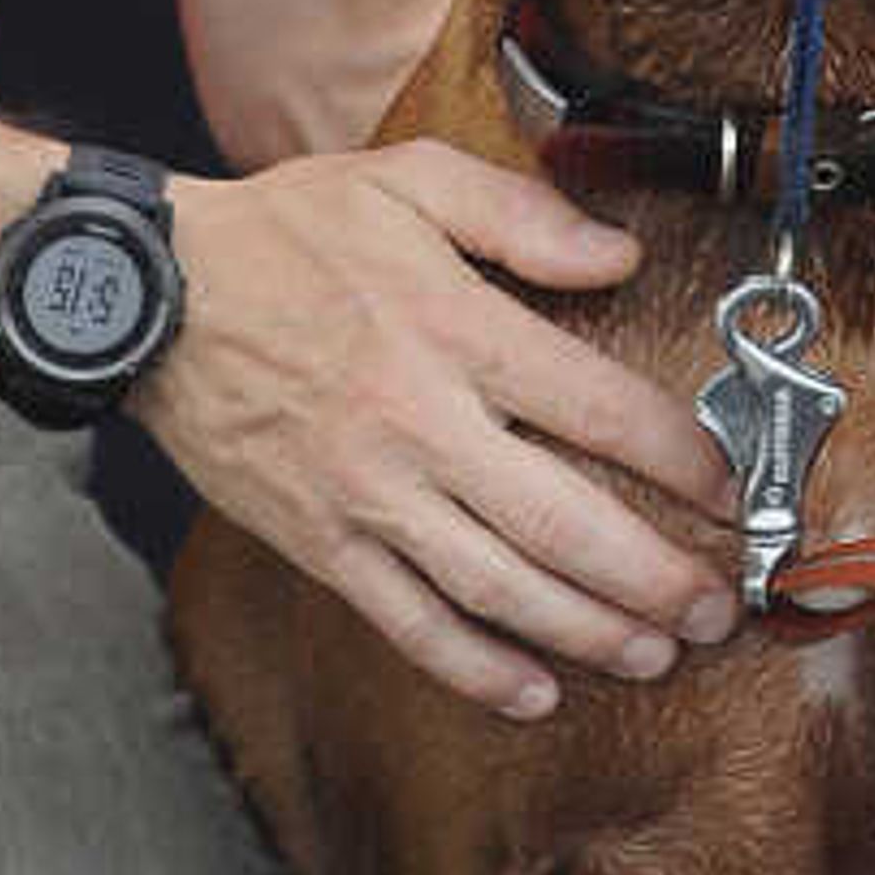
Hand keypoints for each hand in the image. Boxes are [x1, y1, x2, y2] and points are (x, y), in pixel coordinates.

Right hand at [146, 141, 736, 723]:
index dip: (680, 458)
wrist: (146, 297)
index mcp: (453, 331)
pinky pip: (407, 623)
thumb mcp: (407, 181)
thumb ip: (522, 215)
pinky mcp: (319, 543)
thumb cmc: (282, 237)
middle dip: (656, 577)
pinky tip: (534, 692)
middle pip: (562, 523)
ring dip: (588, 632)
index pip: (598, 409)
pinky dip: (475, 669)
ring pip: (496, 589)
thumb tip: (620, 254)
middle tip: (716, 608)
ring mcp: (366, 495)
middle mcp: (418, 424)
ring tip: (654, 654)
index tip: (729, 489)